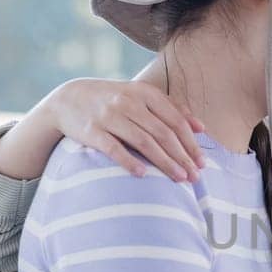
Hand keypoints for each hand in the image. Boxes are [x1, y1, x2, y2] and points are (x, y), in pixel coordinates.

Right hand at [48, 78, 205, 181]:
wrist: (68, 99)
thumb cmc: (114, 101)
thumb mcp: (141, 96)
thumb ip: (171, 108)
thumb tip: (201, 127)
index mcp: (144, 93)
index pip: (175, 120)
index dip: (191, 143)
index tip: (202, 163)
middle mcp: (128, 102)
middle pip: (162, 133)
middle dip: (182, 157)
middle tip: (195, 177)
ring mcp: (109, 116)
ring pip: (143, 141)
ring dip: (164, 162)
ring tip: (178, 178)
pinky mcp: (91, 131)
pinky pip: (113, 148)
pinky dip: (129, 161)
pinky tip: (143, 174)